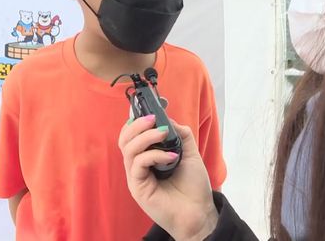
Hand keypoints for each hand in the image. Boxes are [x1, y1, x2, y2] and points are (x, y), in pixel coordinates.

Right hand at [118, 115, 218, 240]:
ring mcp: (136, 177)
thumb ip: (181, 135)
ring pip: (128, 149)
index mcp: (147, 157)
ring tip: (163, 134)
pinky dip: (154, 155)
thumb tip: (169, 120)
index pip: (132, 135)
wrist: (199, 213)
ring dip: (145, 137)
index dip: (138, 121)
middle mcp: (138, 166)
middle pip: (124, 139)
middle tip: (154, 119)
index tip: (153, 111)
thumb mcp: (190, 154)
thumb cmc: (193, 188)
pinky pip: (138, 164)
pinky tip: (171, 157)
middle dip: (137, 125)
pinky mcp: (137, 187)